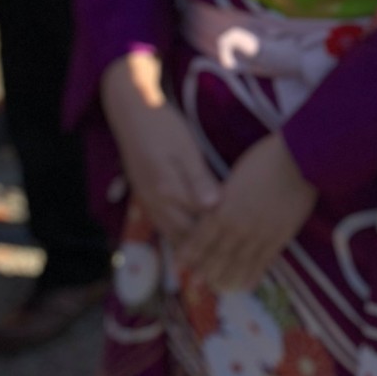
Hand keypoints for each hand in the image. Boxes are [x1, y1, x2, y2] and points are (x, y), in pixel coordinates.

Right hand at [101, 51, 218, 244]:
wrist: (132, 113)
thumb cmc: (163, 127)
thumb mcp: (186, 149)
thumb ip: (199, 179)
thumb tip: (214, 206)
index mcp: (169, 191)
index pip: (200, 224)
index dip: (222, 236)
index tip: (245, 244)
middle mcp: (156, 203)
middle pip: (186, 237)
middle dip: (209, 251)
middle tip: (235, 262)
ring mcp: (149, 204)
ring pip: (173, 236)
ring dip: (194, 249)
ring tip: (217, 262)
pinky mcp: (146, 200)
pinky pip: (165, 227)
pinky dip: (181, 238)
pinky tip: (196, 242)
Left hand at [175, 133, 315, 291]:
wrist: (300, 159)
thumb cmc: (265, 160)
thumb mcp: (236, 176)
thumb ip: (226, 197)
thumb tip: (215, 208)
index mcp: (225, 209)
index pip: (202, 237)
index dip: (191, 252)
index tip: (180, 263)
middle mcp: (239, 226)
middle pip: (218, 255)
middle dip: (207, 270)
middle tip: (197, 284)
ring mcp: (261, 234)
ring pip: (240, 263)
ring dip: (228, 277)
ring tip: (221, 288)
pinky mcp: (280, 236)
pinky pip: (264, 261)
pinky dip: (254, 274)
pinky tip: (248, 284)